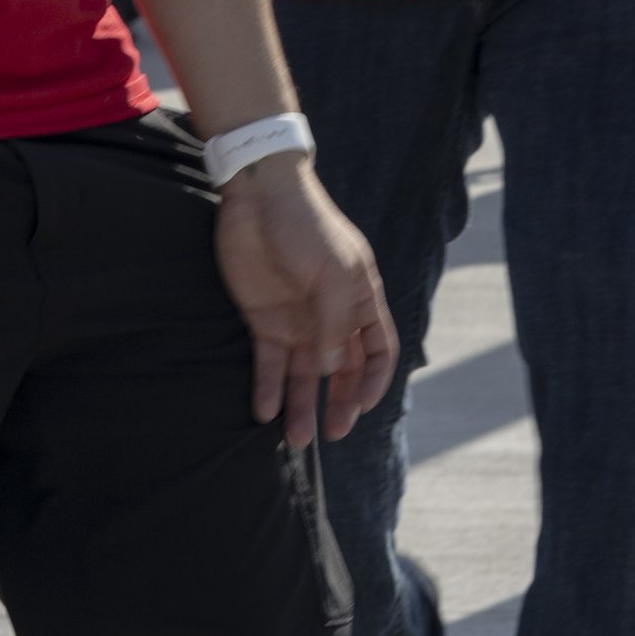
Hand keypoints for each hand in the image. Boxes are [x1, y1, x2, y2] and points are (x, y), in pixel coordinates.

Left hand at [212, 156, 396, 450]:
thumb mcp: (332, 273)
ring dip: (301, 405)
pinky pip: (268, 363)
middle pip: (340, 371)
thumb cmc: (307, 227)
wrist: (257, 196)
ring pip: (304, 374)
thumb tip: (333, 369)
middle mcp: (331, 316)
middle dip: (337, 403)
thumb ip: (334, 323)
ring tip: (296, 439)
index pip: (377, 351)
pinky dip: (268, 388)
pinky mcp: (263, 320)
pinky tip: (265, 411)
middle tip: (330, 433)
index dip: (373, 381)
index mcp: (360, 300)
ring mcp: (297, 320)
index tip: (360, 406)